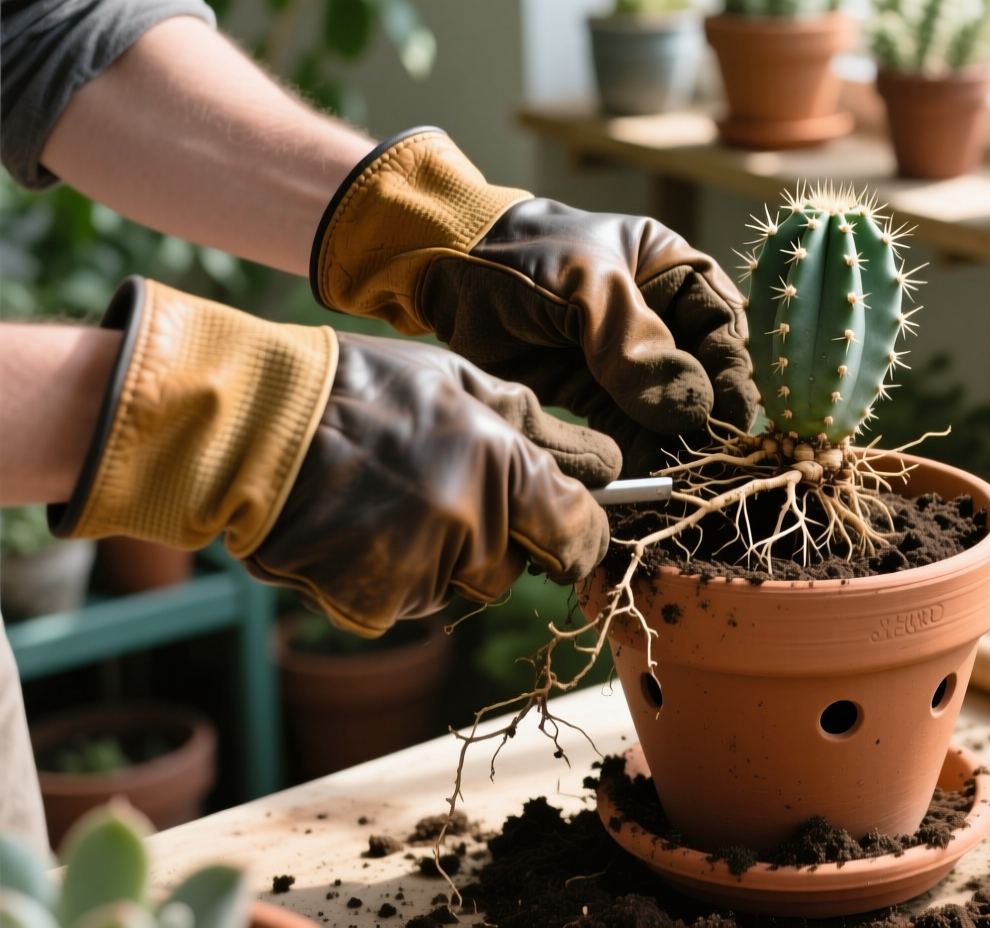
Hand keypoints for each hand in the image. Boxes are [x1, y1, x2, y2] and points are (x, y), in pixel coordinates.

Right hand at [51, 278, 613, 634]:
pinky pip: (404, 605)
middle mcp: (472, 528)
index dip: (577, 535)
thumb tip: (607, 466)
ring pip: (459, 589)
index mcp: (506, 469)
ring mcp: (420, 573)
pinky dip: (387, 578)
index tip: (564, 527)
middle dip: (494, 540)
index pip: (582, 536)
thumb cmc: (362, 388)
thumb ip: (539, 427)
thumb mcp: (459, 381)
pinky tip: (356, 528)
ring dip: (439, 559)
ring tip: (388, 500)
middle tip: (439, 489)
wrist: (250, 424)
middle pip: (516, 569)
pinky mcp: (372, 605)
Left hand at [311, 128, 758, 474]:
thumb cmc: (523, 254)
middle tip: (707, 452)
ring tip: (679, 472)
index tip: (733, 413)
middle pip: (702, 373)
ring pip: (666, 407)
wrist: (444, 266)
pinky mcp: (592, 392)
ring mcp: (626, 359)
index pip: (721, 324)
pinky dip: (635, 451)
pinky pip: (626, 427)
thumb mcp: (586, 288)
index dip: (731, 368)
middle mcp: (659, 316)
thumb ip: (636, 346)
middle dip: (705, 413)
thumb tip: (692, 410)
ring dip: (673, 440)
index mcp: (673, 272)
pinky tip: (643, 474)